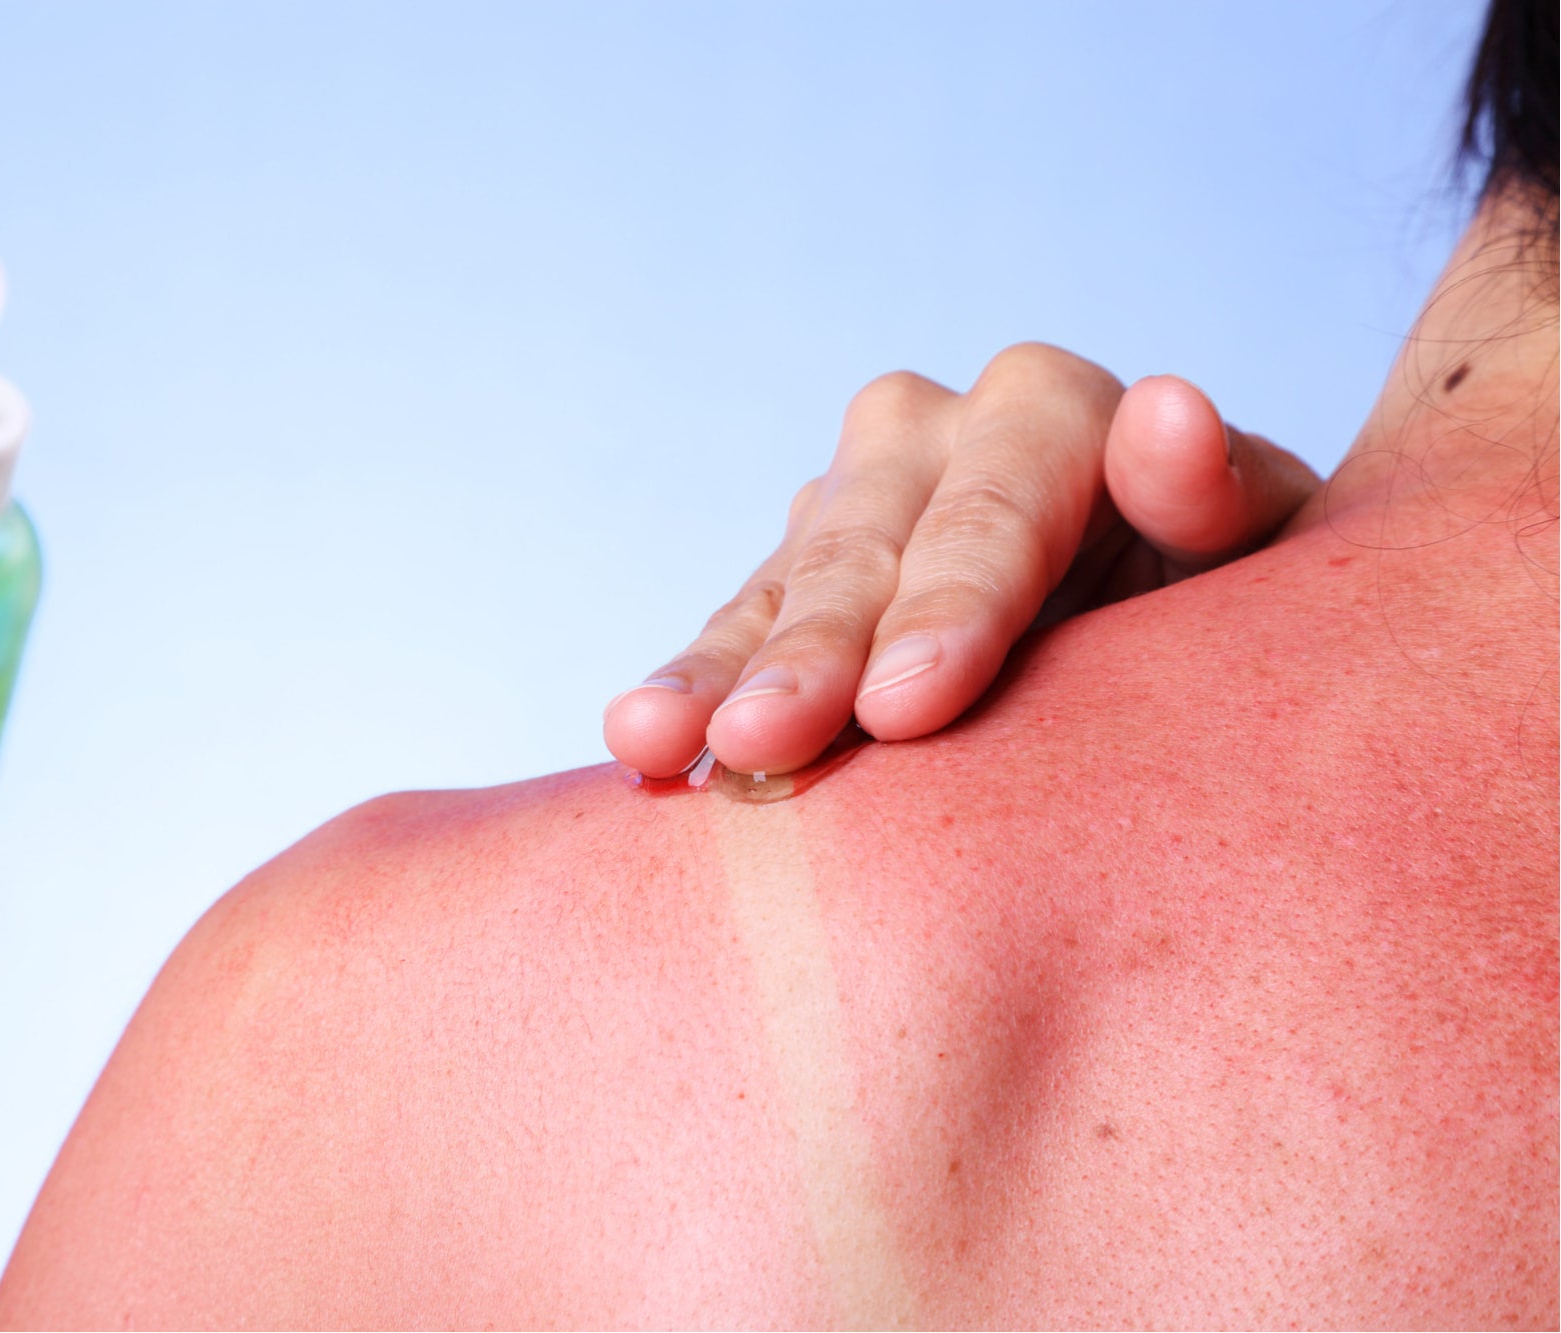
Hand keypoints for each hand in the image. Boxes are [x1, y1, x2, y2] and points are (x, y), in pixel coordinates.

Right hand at [604, 347, 1318, 776]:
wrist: (1163, 643)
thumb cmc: (1233, 615)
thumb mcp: (1263, 555)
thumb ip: (1218, 493)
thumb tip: (1167, 411)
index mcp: (1051, 411)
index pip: (993, 505)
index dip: (948, 605)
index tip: (909, 706)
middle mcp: (932, 434)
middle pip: (865, 546)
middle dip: (815, 652)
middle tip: (768, 744)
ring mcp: (849, 505)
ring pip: (779, 588)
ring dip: (721, 672)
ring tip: (661, 744)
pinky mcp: (791, 581)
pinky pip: (730, 632)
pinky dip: (690, 688)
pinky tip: (640, 743)